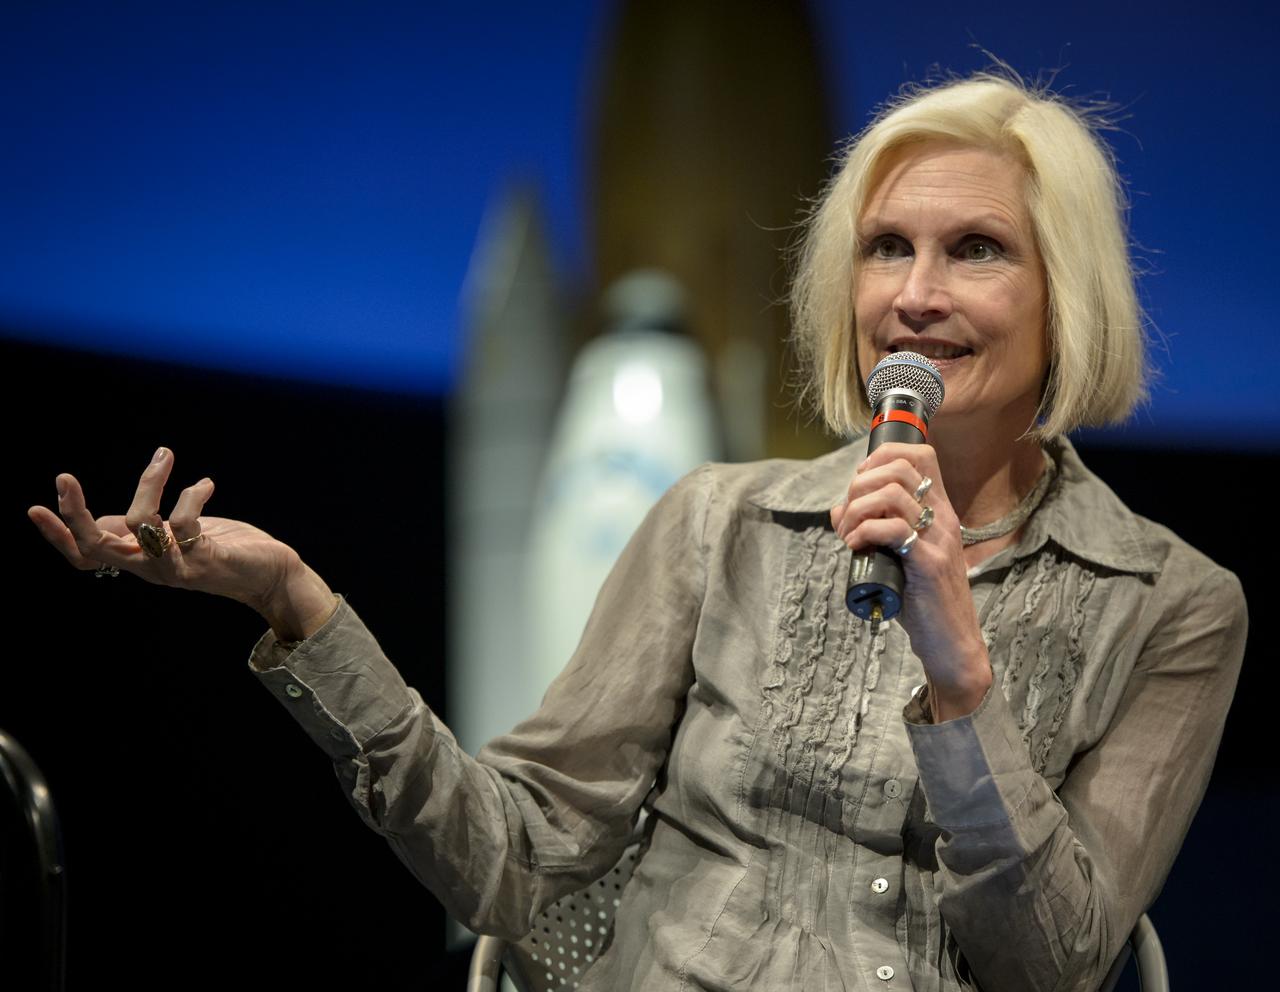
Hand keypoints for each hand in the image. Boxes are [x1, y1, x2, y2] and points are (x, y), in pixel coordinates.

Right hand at [27, 447, 336, 640]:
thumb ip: (143, 528)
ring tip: (165, 456)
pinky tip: (205, 484)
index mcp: (139, 559)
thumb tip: (107, 516)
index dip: (59, 536)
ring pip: (141, 524)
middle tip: (63, 477)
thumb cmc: (223, 548)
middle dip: (75, 514)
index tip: (35, 507)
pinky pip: (184, 524)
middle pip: (97, 547)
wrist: (271, 574)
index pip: (86, 555)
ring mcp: (176, 567)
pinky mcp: (204, 561)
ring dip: (148, 483)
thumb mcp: (174, 538)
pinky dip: (191, 496)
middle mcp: (150, 567)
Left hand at [829, 442, 990, 720]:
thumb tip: (838, 509)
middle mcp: (943, 518)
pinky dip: (864, 532)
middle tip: (848, 514)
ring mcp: (938, 540)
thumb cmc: (923, 600)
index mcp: (939, 511)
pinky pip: (892, 529)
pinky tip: (856, 547)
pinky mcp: (928, 564)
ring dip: (856, 510)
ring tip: (848, 535)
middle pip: (900, 467)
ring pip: (892, 494)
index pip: (920, 455)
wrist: (951, 642)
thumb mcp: (897, 556)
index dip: (882, 456)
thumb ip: (873, 529)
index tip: (860, 482)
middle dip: (861, 483)